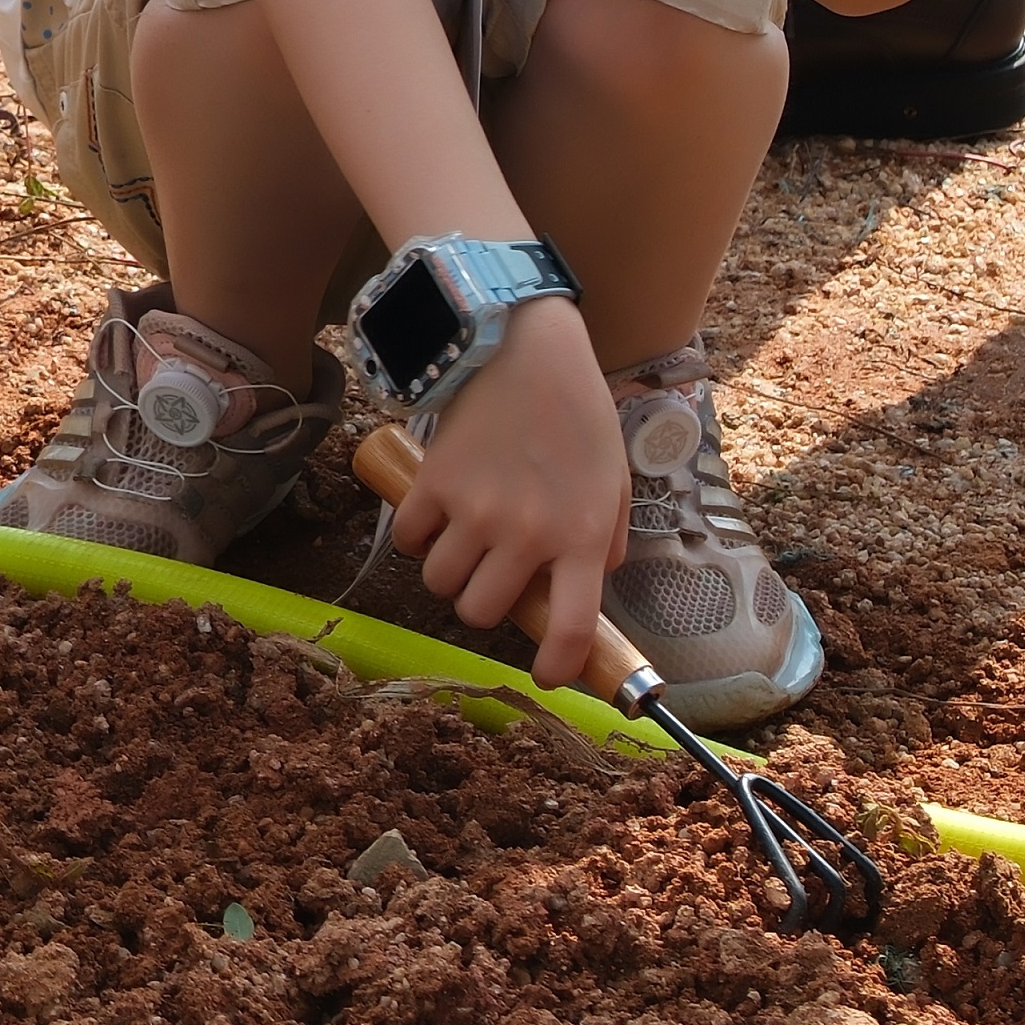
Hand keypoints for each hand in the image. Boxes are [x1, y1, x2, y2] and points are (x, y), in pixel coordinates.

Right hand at [386, 300, 623, 693]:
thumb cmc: (577, 414)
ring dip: (449, 575)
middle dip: (485, 606)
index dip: (555, 666)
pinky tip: (435, 516)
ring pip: (440, 584)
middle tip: (493, 577)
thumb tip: (588, 583)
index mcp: (581, 538)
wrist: (523, 349)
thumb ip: (608, 541)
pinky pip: (409, 541)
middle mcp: (526, 534)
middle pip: (482, 613)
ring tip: (462, 545)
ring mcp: (474, 511)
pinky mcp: (432, 484)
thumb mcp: (615, 481)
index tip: (546, 676)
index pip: (566, 628)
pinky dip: (417, 539)